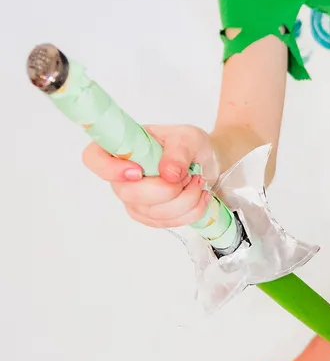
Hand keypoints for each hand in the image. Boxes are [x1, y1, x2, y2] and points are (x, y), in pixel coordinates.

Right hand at [81, 124, 220, 227]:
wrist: (205, 162)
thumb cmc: (190, 145)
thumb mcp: (189, 138)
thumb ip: (179, 152)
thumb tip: (168, 173)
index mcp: (123, 147)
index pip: (93, 158)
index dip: (109, 169)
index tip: (138, 171)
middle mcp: (121, 175)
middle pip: (128, 193)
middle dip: (166, 189)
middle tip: (188, 174)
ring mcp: (132, 199)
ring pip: (152, 212)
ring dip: (185, 199)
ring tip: (197, 181)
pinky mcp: (147, 216)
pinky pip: (165, 222)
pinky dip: (189, 211)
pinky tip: (198, 195)